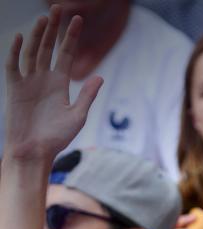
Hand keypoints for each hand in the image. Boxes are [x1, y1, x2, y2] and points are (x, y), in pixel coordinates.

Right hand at [4, 6, 101, 161]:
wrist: (35, 152)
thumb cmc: (57, 138)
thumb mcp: (77, 116)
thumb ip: (87, 95)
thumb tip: (100, 77)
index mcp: (60, 83)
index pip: (66, 54)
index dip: (71, 37)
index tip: (77, 19)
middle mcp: (44, 79)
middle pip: (48, 48)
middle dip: (53, 28)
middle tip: (57, 8)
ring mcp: (28, 82)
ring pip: (32, 52)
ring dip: (37, 35)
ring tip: (44, 18)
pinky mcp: (14, 89)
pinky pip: (13, 66)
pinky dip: (15, 52)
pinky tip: (21, 37)